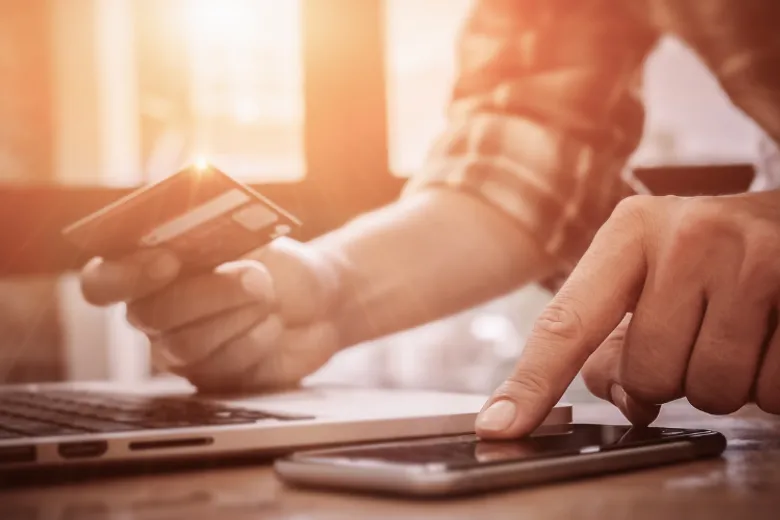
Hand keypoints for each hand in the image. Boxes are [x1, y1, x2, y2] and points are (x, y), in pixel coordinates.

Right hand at [79, 238, 344, 390]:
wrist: (322, 303)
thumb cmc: (281, 265)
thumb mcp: (253, 240)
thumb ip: (219, 238)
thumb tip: (195, 234)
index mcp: (152, 270)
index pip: (103, 282)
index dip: (125, 275)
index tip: (168, 260)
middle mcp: (156, 315)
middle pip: (152, 316)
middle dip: (209, 294)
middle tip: (256, 277)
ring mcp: (181, 351)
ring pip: (187, 345)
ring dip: (238, 316)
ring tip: (270, 298)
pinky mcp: (212, 379)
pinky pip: (221, 368)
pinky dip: (255, 341)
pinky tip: (273, 327)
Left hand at [476, 191, 779, 437]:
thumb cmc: (714, 255)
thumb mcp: (653, 272)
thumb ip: (618, 334)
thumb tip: (623, 398)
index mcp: (631, 231)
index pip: (567, 323)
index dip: (532, 383)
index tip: (499, 425)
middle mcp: (687, 236)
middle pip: (648, 375)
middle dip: (671, 377)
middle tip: (696, 337)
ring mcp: (752, 259)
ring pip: (710, 391)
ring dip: (722, 384)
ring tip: (737, 334)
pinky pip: (771, 392)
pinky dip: (769, 385)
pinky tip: (771, 339)